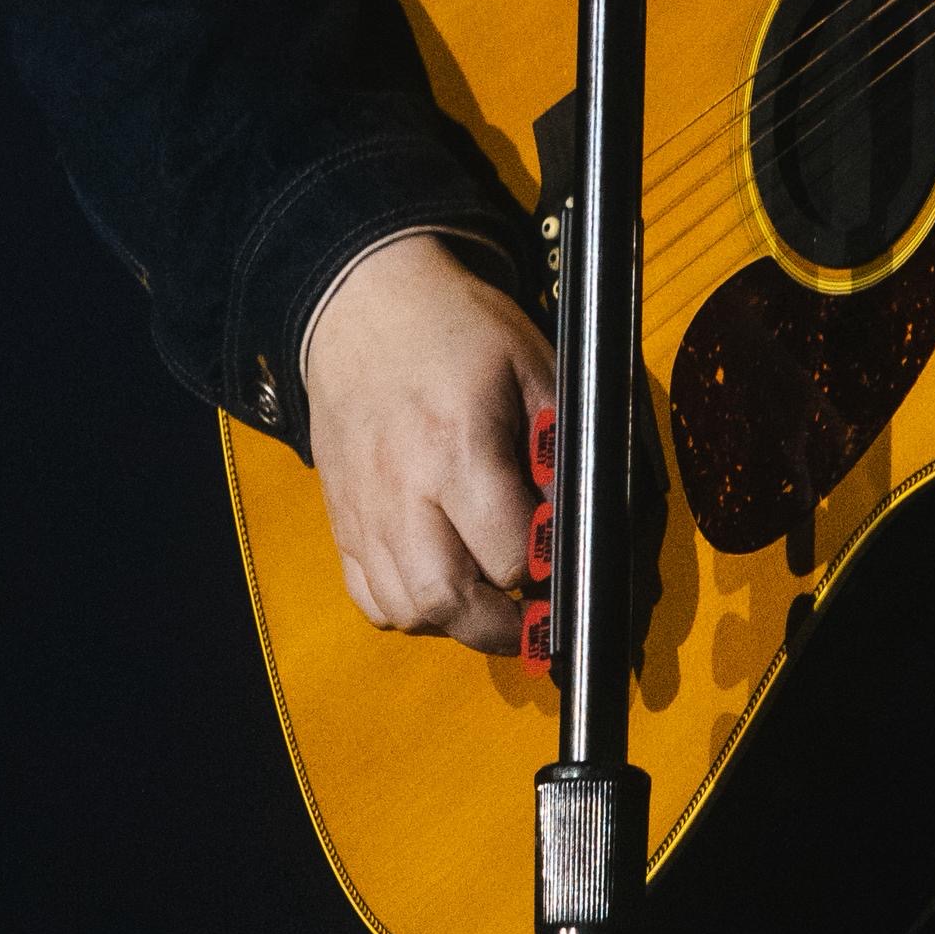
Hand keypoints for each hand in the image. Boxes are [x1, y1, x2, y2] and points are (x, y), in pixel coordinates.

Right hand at [299, 231, 554, 656]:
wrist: (366, 305)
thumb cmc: (459, 330)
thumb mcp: (534, 363)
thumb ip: (562, 443)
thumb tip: (591, 512)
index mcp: (458, 444)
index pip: (505, 550)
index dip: (546, 571)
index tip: (569, 572)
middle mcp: (403, 488)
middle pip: (444, 600)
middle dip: (501, 628)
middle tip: (536, 622)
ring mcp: (364, 510)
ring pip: (404, 611)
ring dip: (457, 623)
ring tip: (493, 603)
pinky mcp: (343, 519)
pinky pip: (369, 597)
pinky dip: (408, 609)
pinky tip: (442, 583)